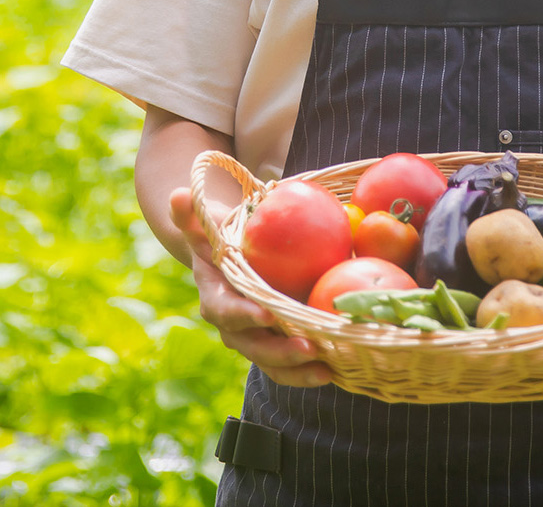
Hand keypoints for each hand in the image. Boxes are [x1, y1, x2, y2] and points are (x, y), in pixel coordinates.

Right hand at [169, 187, 332, 386]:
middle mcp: (234, 327)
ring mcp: (256, 340)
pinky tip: (338, 370)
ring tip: (326, 371)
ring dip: (298, 371)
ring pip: (273, 364)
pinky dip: (310, 371)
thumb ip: (194, 215)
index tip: (266, 313)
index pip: (226, 311)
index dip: (244, 314)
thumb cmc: (223, 238)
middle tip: (308, 348)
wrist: (232, 262)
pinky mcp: (277, 347)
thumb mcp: (210, 224)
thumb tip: (179, 196)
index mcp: (216, 299)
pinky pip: (291, 366)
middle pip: (253, 346)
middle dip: (279, 351)